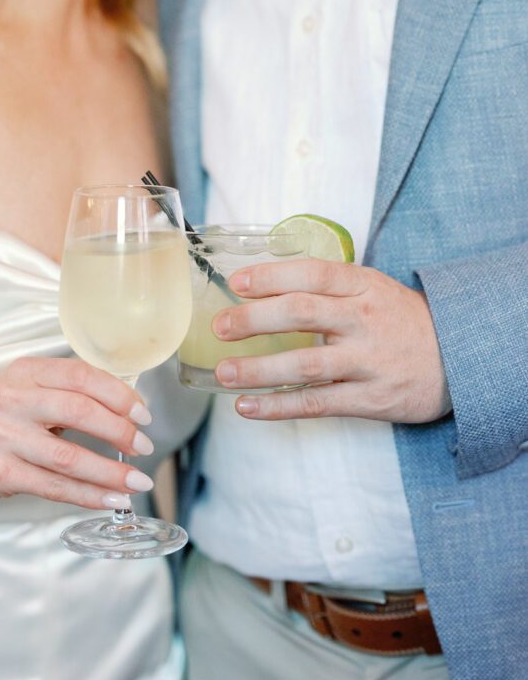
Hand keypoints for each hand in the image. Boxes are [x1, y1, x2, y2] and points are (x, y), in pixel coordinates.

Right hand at [0, 358, 154, 508]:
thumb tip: (126, 407)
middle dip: (121, 431)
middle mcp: (11, 400)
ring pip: (70, 457)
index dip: (119, 395)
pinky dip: (89, 495)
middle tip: (145, 446)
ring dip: (111, 472)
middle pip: (80, 412)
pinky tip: (112, 499)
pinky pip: (55, 487)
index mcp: (24, 371)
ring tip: (138, 481)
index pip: (81, 376)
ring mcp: (2, 438)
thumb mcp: (23, 389)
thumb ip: (65, 392)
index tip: (143, 413)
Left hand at [212, 259, 451, 423]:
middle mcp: (364, 320)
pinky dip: (278, 407)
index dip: (271, 276)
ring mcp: (367, 361)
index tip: (236, 283)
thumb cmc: (398, 320)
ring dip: (258, 369)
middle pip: (302, 313)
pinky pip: (317, 404)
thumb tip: (260, 286)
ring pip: (305, 364)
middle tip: (220, 326)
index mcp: (363, 286)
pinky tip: (247, 406)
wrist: (458, 358)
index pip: (312, 273)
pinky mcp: (370, 399)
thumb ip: (326, 286)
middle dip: (254, 319)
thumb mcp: (372, 288)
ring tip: (224, 372)